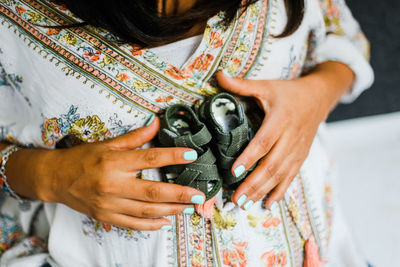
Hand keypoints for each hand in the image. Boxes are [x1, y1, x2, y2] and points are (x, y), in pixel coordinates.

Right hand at [40, 117, 204, 229]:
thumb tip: (156, 122)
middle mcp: (112, 184)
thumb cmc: (82, 158)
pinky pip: (133, 224)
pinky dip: (151, 225)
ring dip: (171, 211)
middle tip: (199, 194)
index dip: (172, 156)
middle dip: (179, 194)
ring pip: (146, 211)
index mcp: (114, 162)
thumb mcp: (107, 143)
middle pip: (152, 191)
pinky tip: (166, 222)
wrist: (55, 178)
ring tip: (189, 208)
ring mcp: (109, 204)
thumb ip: (135, 136)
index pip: (149, 158)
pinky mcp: (106, 217)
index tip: (191, 156)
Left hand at [216, 62, 352, 208]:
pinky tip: (268, 203)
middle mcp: (291, 137)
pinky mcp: (301, 156)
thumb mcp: (266, 86)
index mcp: (280, 119)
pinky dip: (280, 191)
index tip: (233, 171)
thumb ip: (241, 85)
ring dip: (263, 191)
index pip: (263, 142)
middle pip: (272, 165)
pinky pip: (291, 177)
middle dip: (253, 184)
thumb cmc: (288, 92)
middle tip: (236, 199)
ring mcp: (298, 149)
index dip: (249, 157)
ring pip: (281, 175)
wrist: (319, 97)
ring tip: (246, 204)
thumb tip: (218, 75)